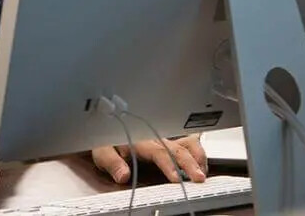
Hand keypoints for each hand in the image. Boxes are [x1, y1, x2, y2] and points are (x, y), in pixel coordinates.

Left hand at [92, 134, 207, 183]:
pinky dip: (199, 153)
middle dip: (191, 162)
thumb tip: (123, 175)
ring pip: (188, 143)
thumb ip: (112, 162)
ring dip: (198, 157)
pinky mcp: (170, 141)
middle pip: (179, 148)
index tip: (176, 178)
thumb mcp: (101, 151)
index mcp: (140, 140)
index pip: (158, 152)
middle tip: (199, 178)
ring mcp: (164, 139)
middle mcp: (156, 138)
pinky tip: (202, 165)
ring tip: (203, 173)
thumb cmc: (105, 141)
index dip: (168, 164)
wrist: (105, 126)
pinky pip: (189, 142)